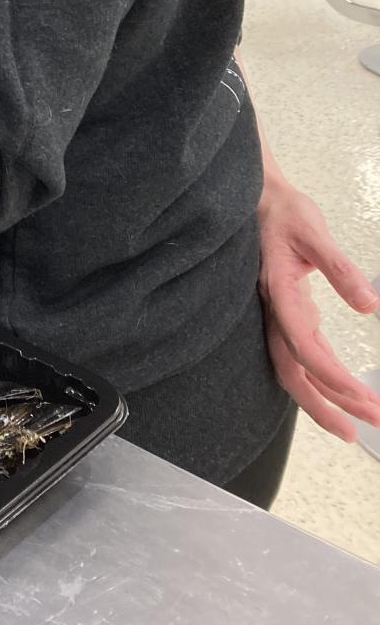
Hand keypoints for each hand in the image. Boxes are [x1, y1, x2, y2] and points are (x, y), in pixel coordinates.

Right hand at [256, 175, 379, 441]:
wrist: (258, 195)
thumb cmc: (282, 210)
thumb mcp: (314, 231)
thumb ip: (340, 268)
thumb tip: (370, 305)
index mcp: (278, 292)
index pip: (303, 346)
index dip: (330, 376)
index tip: (361, 397)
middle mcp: (274, 309)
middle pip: (291, 371)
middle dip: (323, 405)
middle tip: (357, 432)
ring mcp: (277, 312)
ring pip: (295, 366)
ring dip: (324, 395)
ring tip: (359, 417)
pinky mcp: (286, 309)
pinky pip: (300, 351)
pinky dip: (319, 374)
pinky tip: (340, 385)